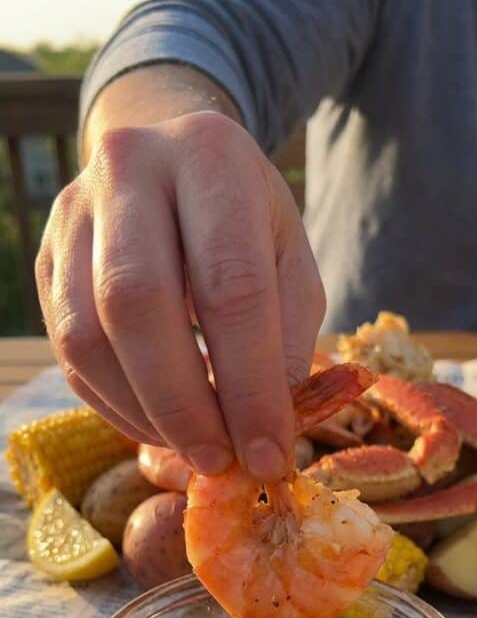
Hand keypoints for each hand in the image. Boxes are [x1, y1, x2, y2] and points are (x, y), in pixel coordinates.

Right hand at [36, 111, 324, 479]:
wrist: (170, 161)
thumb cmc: (244, 221)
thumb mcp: (290, 259)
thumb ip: (287, 338)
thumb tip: (264, 432)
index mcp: (211, 157)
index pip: (230, 286)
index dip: (250, 385)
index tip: (268, 453)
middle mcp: (129, 168)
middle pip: (137, 304)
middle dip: (183, 404)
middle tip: (220, 461)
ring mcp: (73, 212)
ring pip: (87, 334)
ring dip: (142, 412)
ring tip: (193, 448)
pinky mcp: (45, 259)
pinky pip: (67, 351)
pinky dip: (113, 404)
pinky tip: (155, 423)